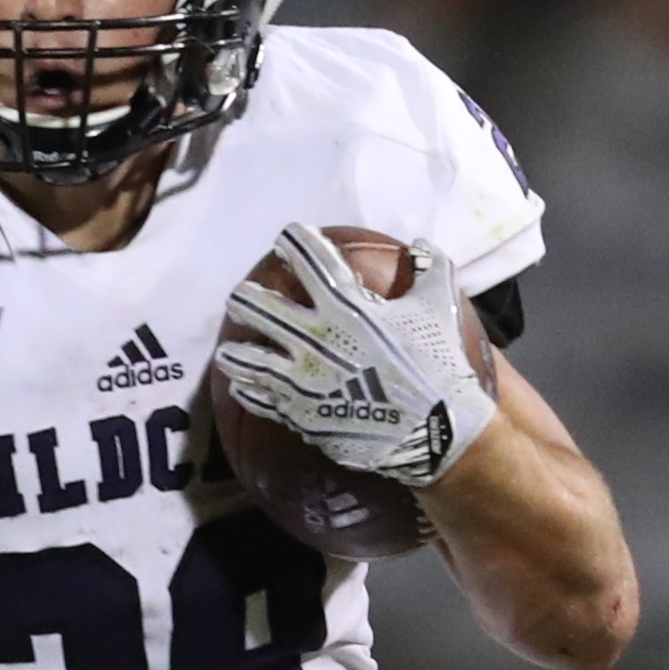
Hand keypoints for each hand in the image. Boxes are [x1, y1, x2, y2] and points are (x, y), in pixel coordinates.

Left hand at [211, 222, 498, 487]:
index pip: (309, 259)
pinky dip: (249, 392)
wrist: (433, 431)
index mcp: (346, 306)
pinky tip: (243, 387)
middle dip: (245, 298)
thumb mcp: (439, 307)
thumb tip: (422, 246)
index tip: (287, 238)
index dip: (294, 241)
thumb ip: (430, 270)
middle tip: (242, 297)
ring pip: (247, 358)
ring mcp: (302, 379)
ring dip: (236, 352)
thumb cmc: (439, 364)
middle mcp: (315, 339)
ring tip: (229, 351)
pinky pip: (261, 400)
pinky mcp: (299, 414)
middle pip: (258, 307)